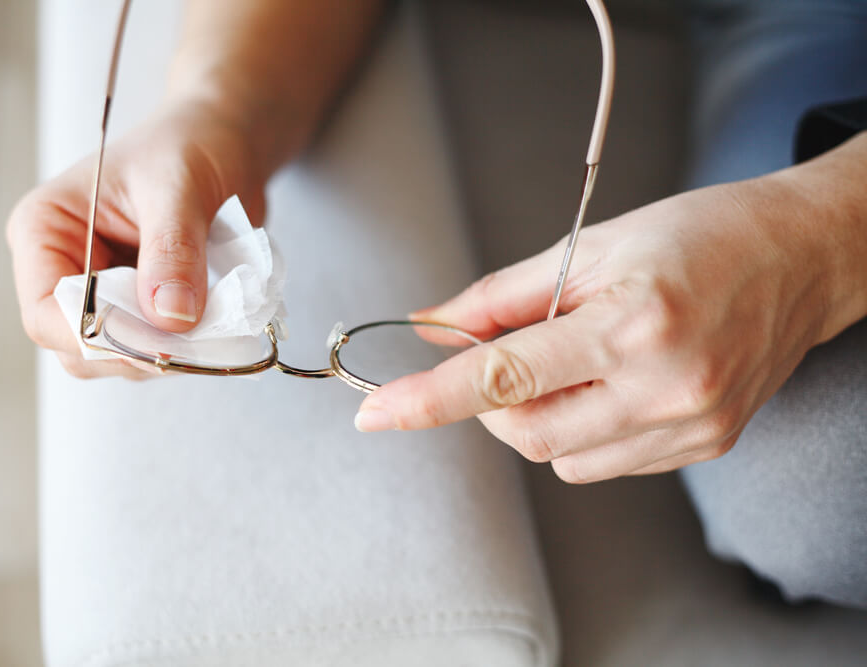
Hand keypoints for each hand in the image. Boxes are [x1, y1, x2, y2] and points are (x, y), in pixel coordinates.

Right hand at [6, 98, 263, 378]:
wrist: (222, 143)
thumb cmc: (189, 145)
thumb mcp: (181, 187)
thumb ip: (173, 250)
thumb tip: (170, 318)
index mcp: (45, 229)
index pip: (45, 314)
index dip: (96, 338)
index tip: (157, 340)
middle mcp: (61, 267)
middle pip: (77, 348)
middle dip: (135, 351)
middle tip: (195, 335)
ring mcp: (100, 293)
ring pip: (116, 359)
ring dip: (165, 352)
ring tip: (211, 315)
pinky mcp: (137, 309)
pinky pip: (151, 351)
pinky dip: (183, 348)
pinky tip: (213, 318)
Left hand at [355, 177, 837, 481]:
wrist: (803, 258)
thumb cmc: (700, 235)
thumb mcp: (591, 246)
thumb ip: (501, 296)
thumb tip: (432, 328)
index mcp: (633, 325)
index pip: (504, 378)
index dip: (429, 399)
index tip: (375, 415)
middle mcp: (665, 389)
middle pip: (525, 432)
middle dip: (494, 400)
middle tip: (515, 349)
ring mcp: (690, 427)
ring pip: (561, 458)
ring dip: (540, 414)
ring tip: (582, 356)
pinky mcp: (705, 447)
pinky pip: (605, 462)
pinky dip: (583, 428)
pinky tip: (613, 381)